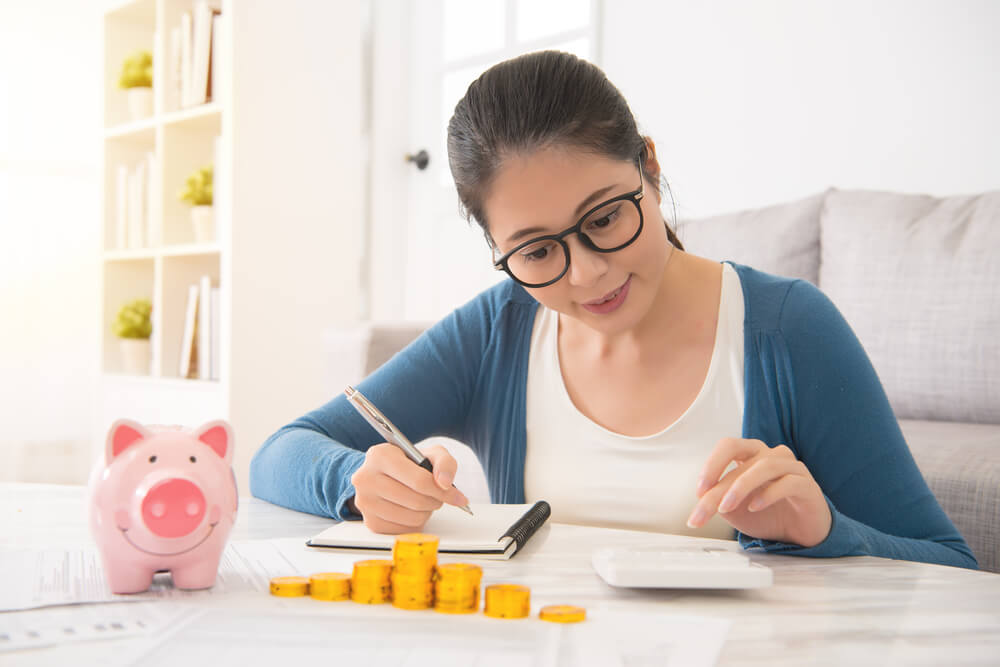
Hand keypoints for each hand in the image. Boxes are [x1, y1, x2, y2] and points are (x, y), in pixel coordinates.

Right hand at [349, 444, 468, 533]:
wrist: (383, 475)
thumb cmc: (408, 463)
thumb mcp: (429, 454)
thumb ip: (444, 462)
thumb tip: (445, 483)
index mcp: (380, 456)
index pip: (419, 481)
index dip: (444, 491)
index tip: (458, 497)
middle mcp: (366, 479)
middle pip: (416, 501)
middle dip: (436, 501)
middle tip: (439, 496)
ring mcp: (365, 502)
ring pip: (412, 518)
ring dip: (426, 512)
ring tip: (424, 500)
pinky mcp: (370, 522)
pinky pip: (404, 530)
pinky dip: (415, 522)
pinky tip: (412, 509)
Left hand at [687, 438, 831, 547]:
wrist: (800, 534)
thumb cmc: (767, 515)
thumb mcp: (735, 510)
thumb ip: (719, 501)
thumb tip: (703, 499)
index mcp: (751, 455)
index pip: (728, 447)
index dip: (711, 464)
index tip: (699, 491)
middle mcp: (771, 455)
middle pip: (740, 455)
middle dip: (718, 481)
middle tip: (705, 499)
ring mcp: (791, 467)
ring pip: (765, 466)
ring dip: (740, 487)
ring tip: (726, 507)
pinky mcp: (808, 485)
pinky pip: (788, 482)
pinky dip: (768, 494)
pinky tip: (755, 506)